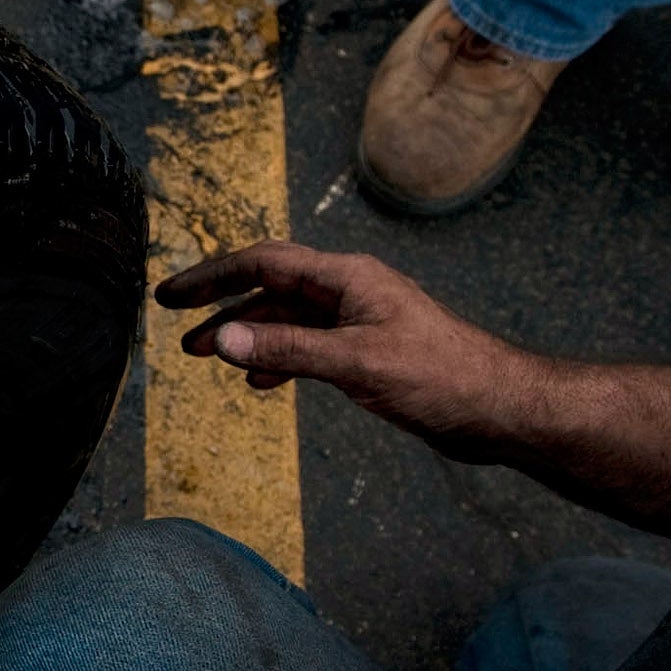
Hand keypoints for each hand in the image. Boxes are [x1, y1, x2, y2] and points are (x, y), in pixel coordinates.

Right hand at [156, 241, 539, 459]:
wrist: (499, 407)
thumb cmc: (442, 377)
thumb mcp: (356, 363)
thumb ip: (287, 351)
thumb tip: (221, 340)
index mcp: (346, 278)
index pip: (263, 263)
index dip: (212, 277)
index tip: (171, 296)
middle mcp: (348, 291)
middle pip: (269, 287)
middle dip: (220, 304)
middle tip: (175, 323)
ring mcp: (357, 321)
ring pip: (286, 319)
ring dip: (245, 336)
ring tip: (205, 357)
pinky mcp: (367, 352)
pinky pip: (308, 345)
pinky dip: (277, 358)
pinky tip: (260, 380)